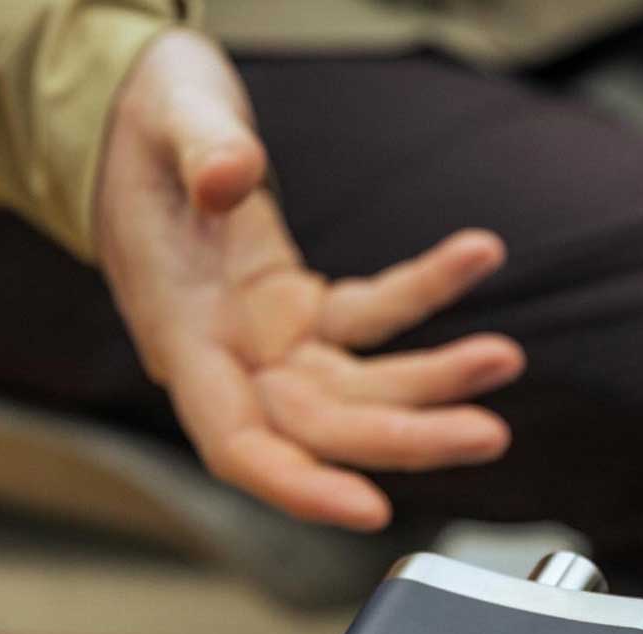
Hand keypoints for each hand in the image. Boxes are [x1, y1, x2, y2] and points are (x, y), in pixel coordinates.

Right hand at [94, 30, 524, 529]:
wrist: (140, 130)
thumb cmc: (144, 129)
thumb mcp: (166, 113)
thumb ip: (200, 146)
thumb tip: (232, 176)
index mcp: (183, 338)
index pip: (237, 444)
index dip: (299, 484)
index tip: (370, 510)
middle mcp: (234, 360)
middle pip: (326, 428)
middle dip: (407, 438)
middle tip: (489, 435)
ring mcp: (276, 343)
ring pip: (363, 388)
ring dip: (435, 381)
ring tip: (503, 358)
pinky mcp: (309, 312)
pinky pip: (377, 312)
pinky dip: (428, 290)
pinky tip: (477, 255)